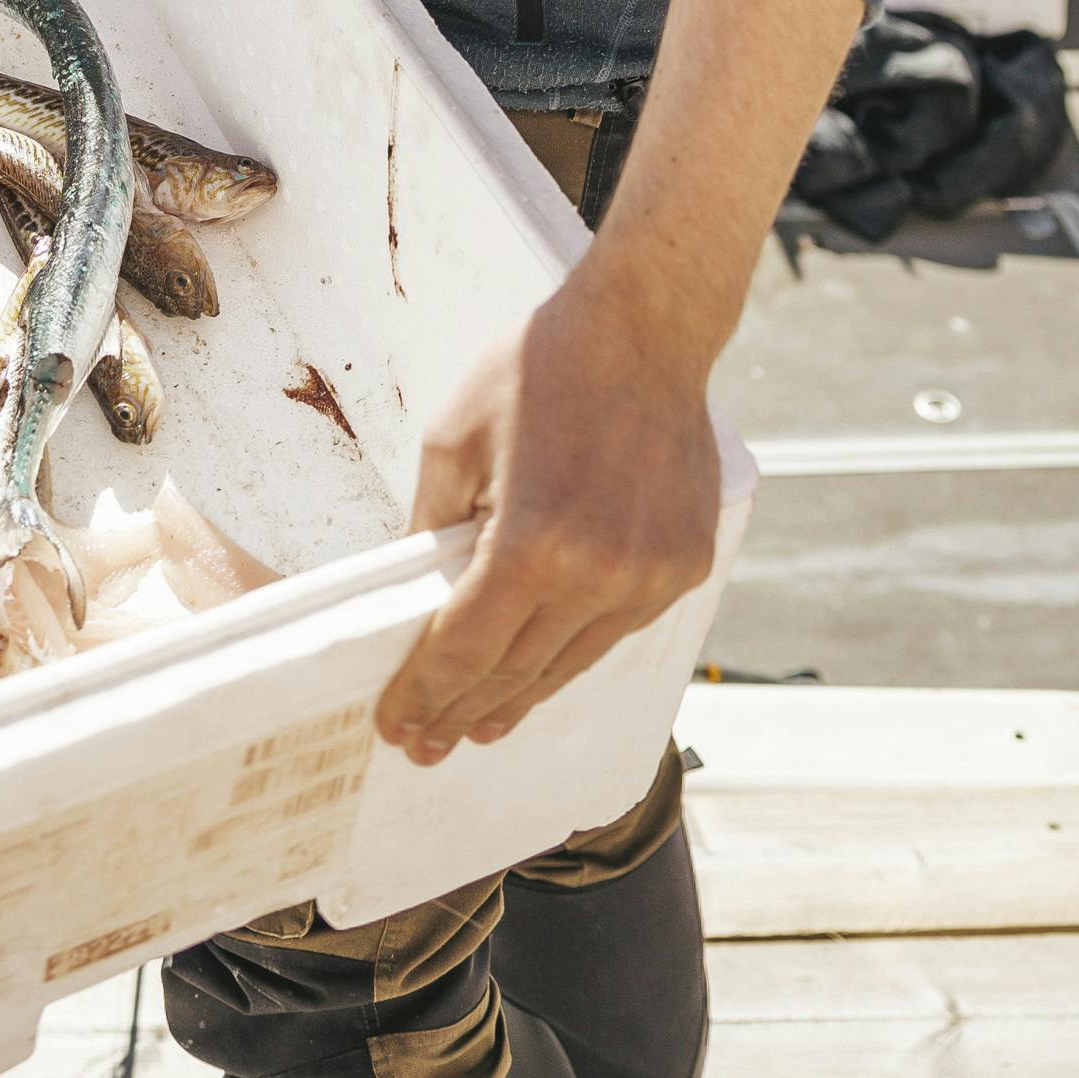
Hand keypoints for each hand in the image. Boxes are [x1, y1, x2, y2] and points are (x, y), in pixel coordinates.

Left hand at [374, 269, 719, 765]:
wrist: (644, 331)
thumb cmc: (537, 371)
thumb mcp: (452, 441)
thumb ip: (429, 528)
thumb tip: (412, 596)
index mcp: (532, 542)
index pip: (463, 649)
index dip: (423, 694)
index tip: (395, 726)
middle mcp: (599, 574)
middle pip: (515, 672)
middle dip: (461, 712)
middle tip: (427, 746)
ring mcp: (649, 577)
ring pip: (570, 664)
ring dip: (518, 699)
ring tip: (478, 726)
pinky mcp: (683, 567)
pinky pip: (614, 632)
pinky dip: (570, 656)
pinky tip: (541, 672)